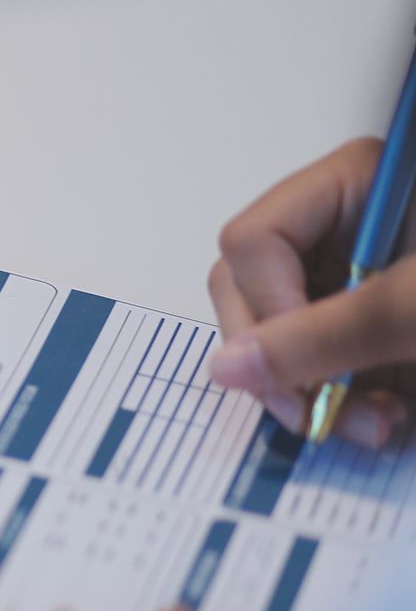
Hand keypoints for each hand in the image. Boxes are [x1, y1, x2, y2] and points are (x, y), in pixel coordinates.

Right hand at [207, 138, 414, 444]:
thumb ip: (327, 334)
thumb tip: (227, 370)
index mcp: (352, 185)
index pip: (254, 241)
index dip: (267, 309)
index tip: (308, 368)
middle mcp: (343, 225)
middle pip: (254, 290)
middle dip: (284, 361)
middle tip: (321, 416)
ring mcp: (355, 274)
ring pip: (281, 335)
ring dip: (315, 391)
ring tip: (374, 425)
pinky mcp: (373, 321)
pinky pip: (319, 360)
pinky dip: (341, 397)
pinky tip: (382, 417)